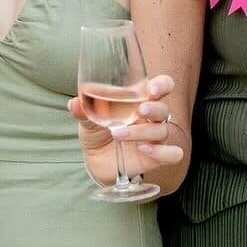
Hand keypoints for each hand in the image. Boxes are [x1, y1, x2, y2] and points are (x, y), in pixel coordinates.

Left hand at [67, 74, 181, 185]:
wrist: (97, 161)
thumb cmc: (98, 132)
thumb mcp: (89, 120)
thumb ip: (84, 110)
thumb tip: (74, 103)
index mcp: (139, 101)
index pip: (162, 86)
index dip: (162, 85)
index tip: (151, 89)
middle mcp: (150, 118)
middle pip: (163, 108)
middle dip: (153, 108)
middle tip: (139, 110)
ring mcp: (154, 138)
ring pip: (162, 130)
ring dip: (142, 131)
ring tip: (118, 134)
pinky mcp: (156, 157)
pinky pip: (173, 154)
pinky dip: (162, 151)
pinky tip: (144, 149)